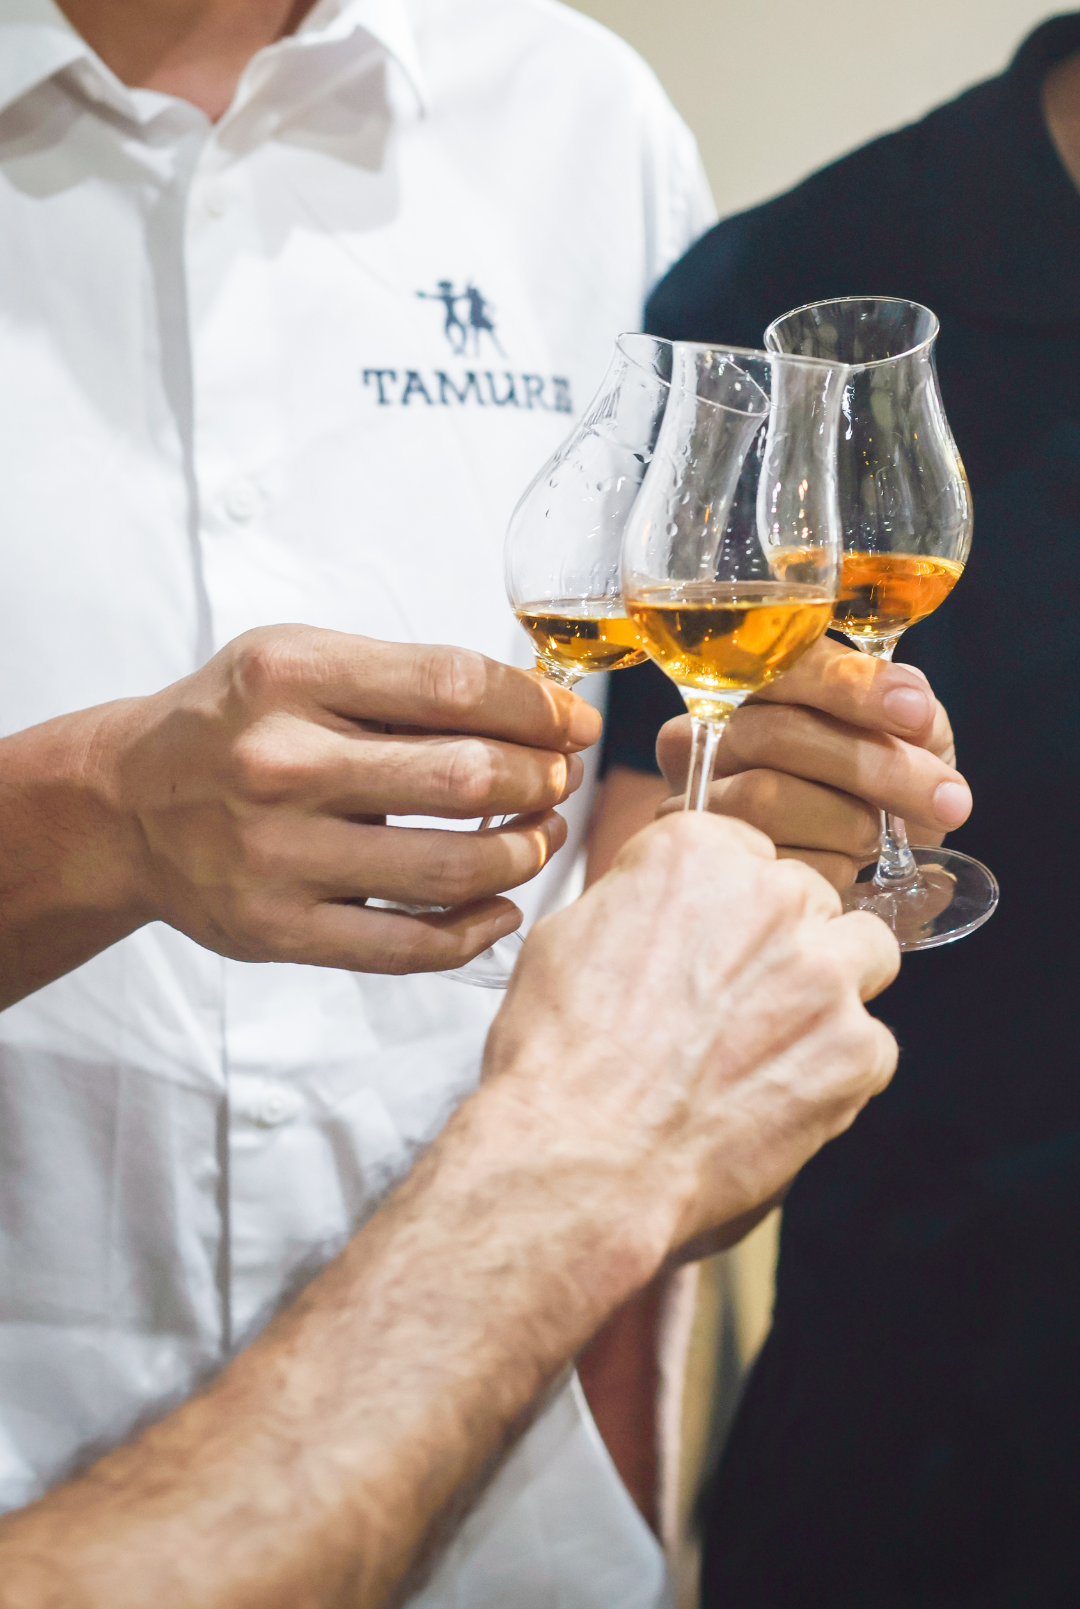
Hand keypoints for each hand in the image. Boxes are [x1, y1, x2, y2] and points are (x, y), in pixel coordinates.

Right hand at [100, 626, 599, 973]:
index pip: (453, 685)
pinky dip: (476, 930)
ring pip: (451, 868)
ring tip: (539, 836)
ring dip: (524, 853)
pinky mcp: (279, 931)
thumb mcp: (301, 661)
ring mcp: (278, 856)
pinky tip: (502, 907)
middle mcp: (279, 765)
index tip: (573, 721)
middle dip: (540, 779)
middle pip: (466, 777)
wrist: (125, 805)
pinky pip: (408, 946)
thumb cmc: (234, 724)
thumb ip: (405, 679)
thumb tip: (538, 706)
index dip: (536, 707)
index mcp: (290, 677)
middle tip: (560, 779)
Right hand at [483, 812, 898, 1265]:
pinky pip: (870, 1045)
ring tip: (771, 1046)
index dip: (729, 904)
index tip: (712, 939)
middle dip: (783, 943)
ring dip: (829, 990)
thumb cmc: (561, 1055)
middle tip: (737, 1003)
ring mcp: (824, 972)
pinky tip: (775, 1098)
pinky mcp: (856, 1049)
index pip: (746, 852)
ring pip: (862, 956)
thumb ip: (641, 899)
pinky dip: (834, 1073)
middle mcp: (772, 895)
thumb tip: (664, 906)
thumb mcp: (569, 933)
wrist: (583, 1157)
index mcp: (697, 852)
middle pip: (809, 900)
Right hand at [655, 635, 971, 889]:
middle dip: (875, 766)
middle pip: (778, 734)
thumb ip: (912, 716)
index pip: (786, 664)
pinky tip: (846, 869)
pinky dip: (830, 868)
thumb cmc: (872, 795)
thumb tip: (913, 708)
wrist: (846, 877)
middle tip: (949, 800)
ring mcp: (694, 796)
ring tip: (880, 837)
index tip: (915, 712)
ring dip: (849, 822)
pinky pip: (770, 859)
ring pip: (765, 797)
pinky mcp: (704, 859)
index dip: (852, 685)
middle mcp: (707, 732)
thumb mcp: (907, 745)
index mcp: (754, 686)